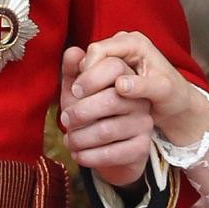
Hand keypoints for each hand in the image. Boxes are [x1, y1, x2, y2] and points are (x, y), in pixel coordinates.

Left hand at [60, 45, 152, 188]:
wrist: (108, 152)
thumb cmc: (90, 115)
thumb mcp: (77, 92)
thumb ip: (73, 72)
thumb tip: (73, 51)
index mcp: (125, 78)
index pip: (114, 66)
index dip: (91, 77)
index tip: (74, 91)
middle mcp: (139, 99)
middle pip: (110, 100)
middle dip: (81, 112)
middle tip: (65, 120)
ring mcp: (143, 123)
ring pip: (107, 130)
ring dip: (80, 138)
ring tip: (68, 140)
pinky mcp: (141, 148)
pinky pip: (113, 153)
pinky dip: (89, 156)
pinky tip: (78, 155)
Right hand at [68, 31, 208, 147]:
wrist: (177, 103)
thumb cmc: (174, 96)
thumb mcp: (163, 92)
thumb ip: (144, 87)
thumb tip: (120, 86)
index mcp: (136, 43)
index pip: (100, 50)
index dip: (88, 71)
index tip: (81, 93)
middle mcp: (124, 44)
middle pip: (92, 55)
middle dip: (84, 77)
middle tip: (77, 99)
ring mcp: (118, 55)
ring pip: (90, 65)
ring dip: (85, 83)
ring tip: (82, 104)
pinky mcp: (113, 67)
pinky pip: (94, 73)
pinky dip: (90, 87)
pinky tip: (89, 103)